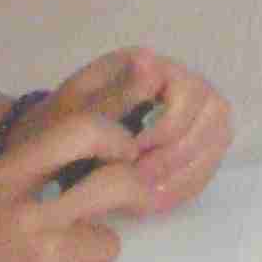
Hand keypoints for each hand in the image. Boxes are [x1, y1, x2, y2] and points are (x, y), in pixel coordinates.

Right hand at [0, 104, 157, 261]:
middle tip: (136, 199)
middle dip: (134, 191)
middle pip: (116, 182)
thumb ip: (34, 174)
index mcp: (4, 177)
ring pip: (109, 245)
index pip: (79, 130)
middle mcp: (27, 212)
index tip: (124, 152)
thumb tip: (105, 162)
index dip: (113, 137)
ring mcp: (45, 256)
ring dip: (92, 258)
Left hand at [8, 49, 232, 214]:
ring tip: (146, 196)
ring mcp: (189, 112)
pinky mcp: (189, 142)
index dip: (169, 127)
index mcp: (148, 66)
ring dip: (185, 172)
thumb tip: (149, 61)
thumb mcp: (76, 112)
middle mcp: (177, 81)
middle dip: (177, 154)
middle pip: (214, 114)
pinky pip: (207, 162)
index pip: (190, 90)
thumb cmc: (57, 129)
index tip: (133, 154)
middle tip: (140, 181)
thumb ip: (115, 93)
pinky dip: (185, 184)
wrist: (43, 153)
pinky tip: (154, 199)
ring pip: (217, 138)